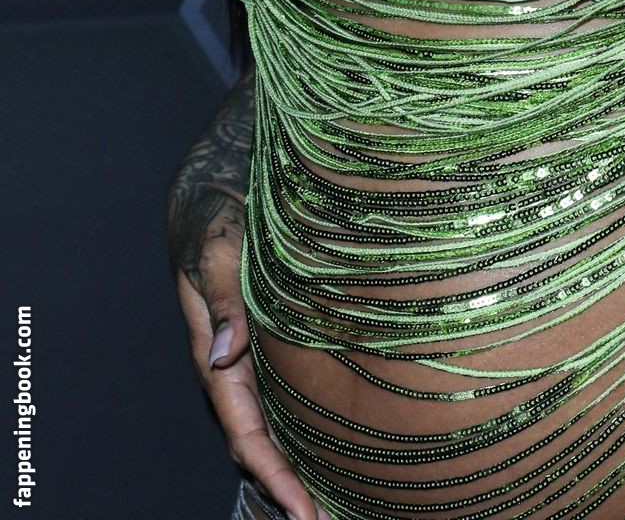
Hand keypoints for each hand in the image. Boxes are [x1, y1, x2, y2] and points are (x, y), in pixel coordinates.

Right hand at [173, 191, 327, 519]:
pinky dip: (315, 425)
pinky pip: (296, 394)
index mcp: (218, 358)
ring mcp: (261, 359)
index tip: (301, 512)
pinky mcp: (282, 342)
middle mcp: (240, 368)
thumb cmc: (219, 222)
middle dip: (292, 489)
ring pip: (281, 426)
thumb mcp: (218, 252)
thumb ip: (222, 301)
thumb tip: (221, 356)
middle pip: (264, 445)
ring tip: (342, 500)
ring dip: (306, 464)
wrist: (221, 194)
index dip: (273, 476)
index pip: (245, 434)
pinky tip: (348, 439)